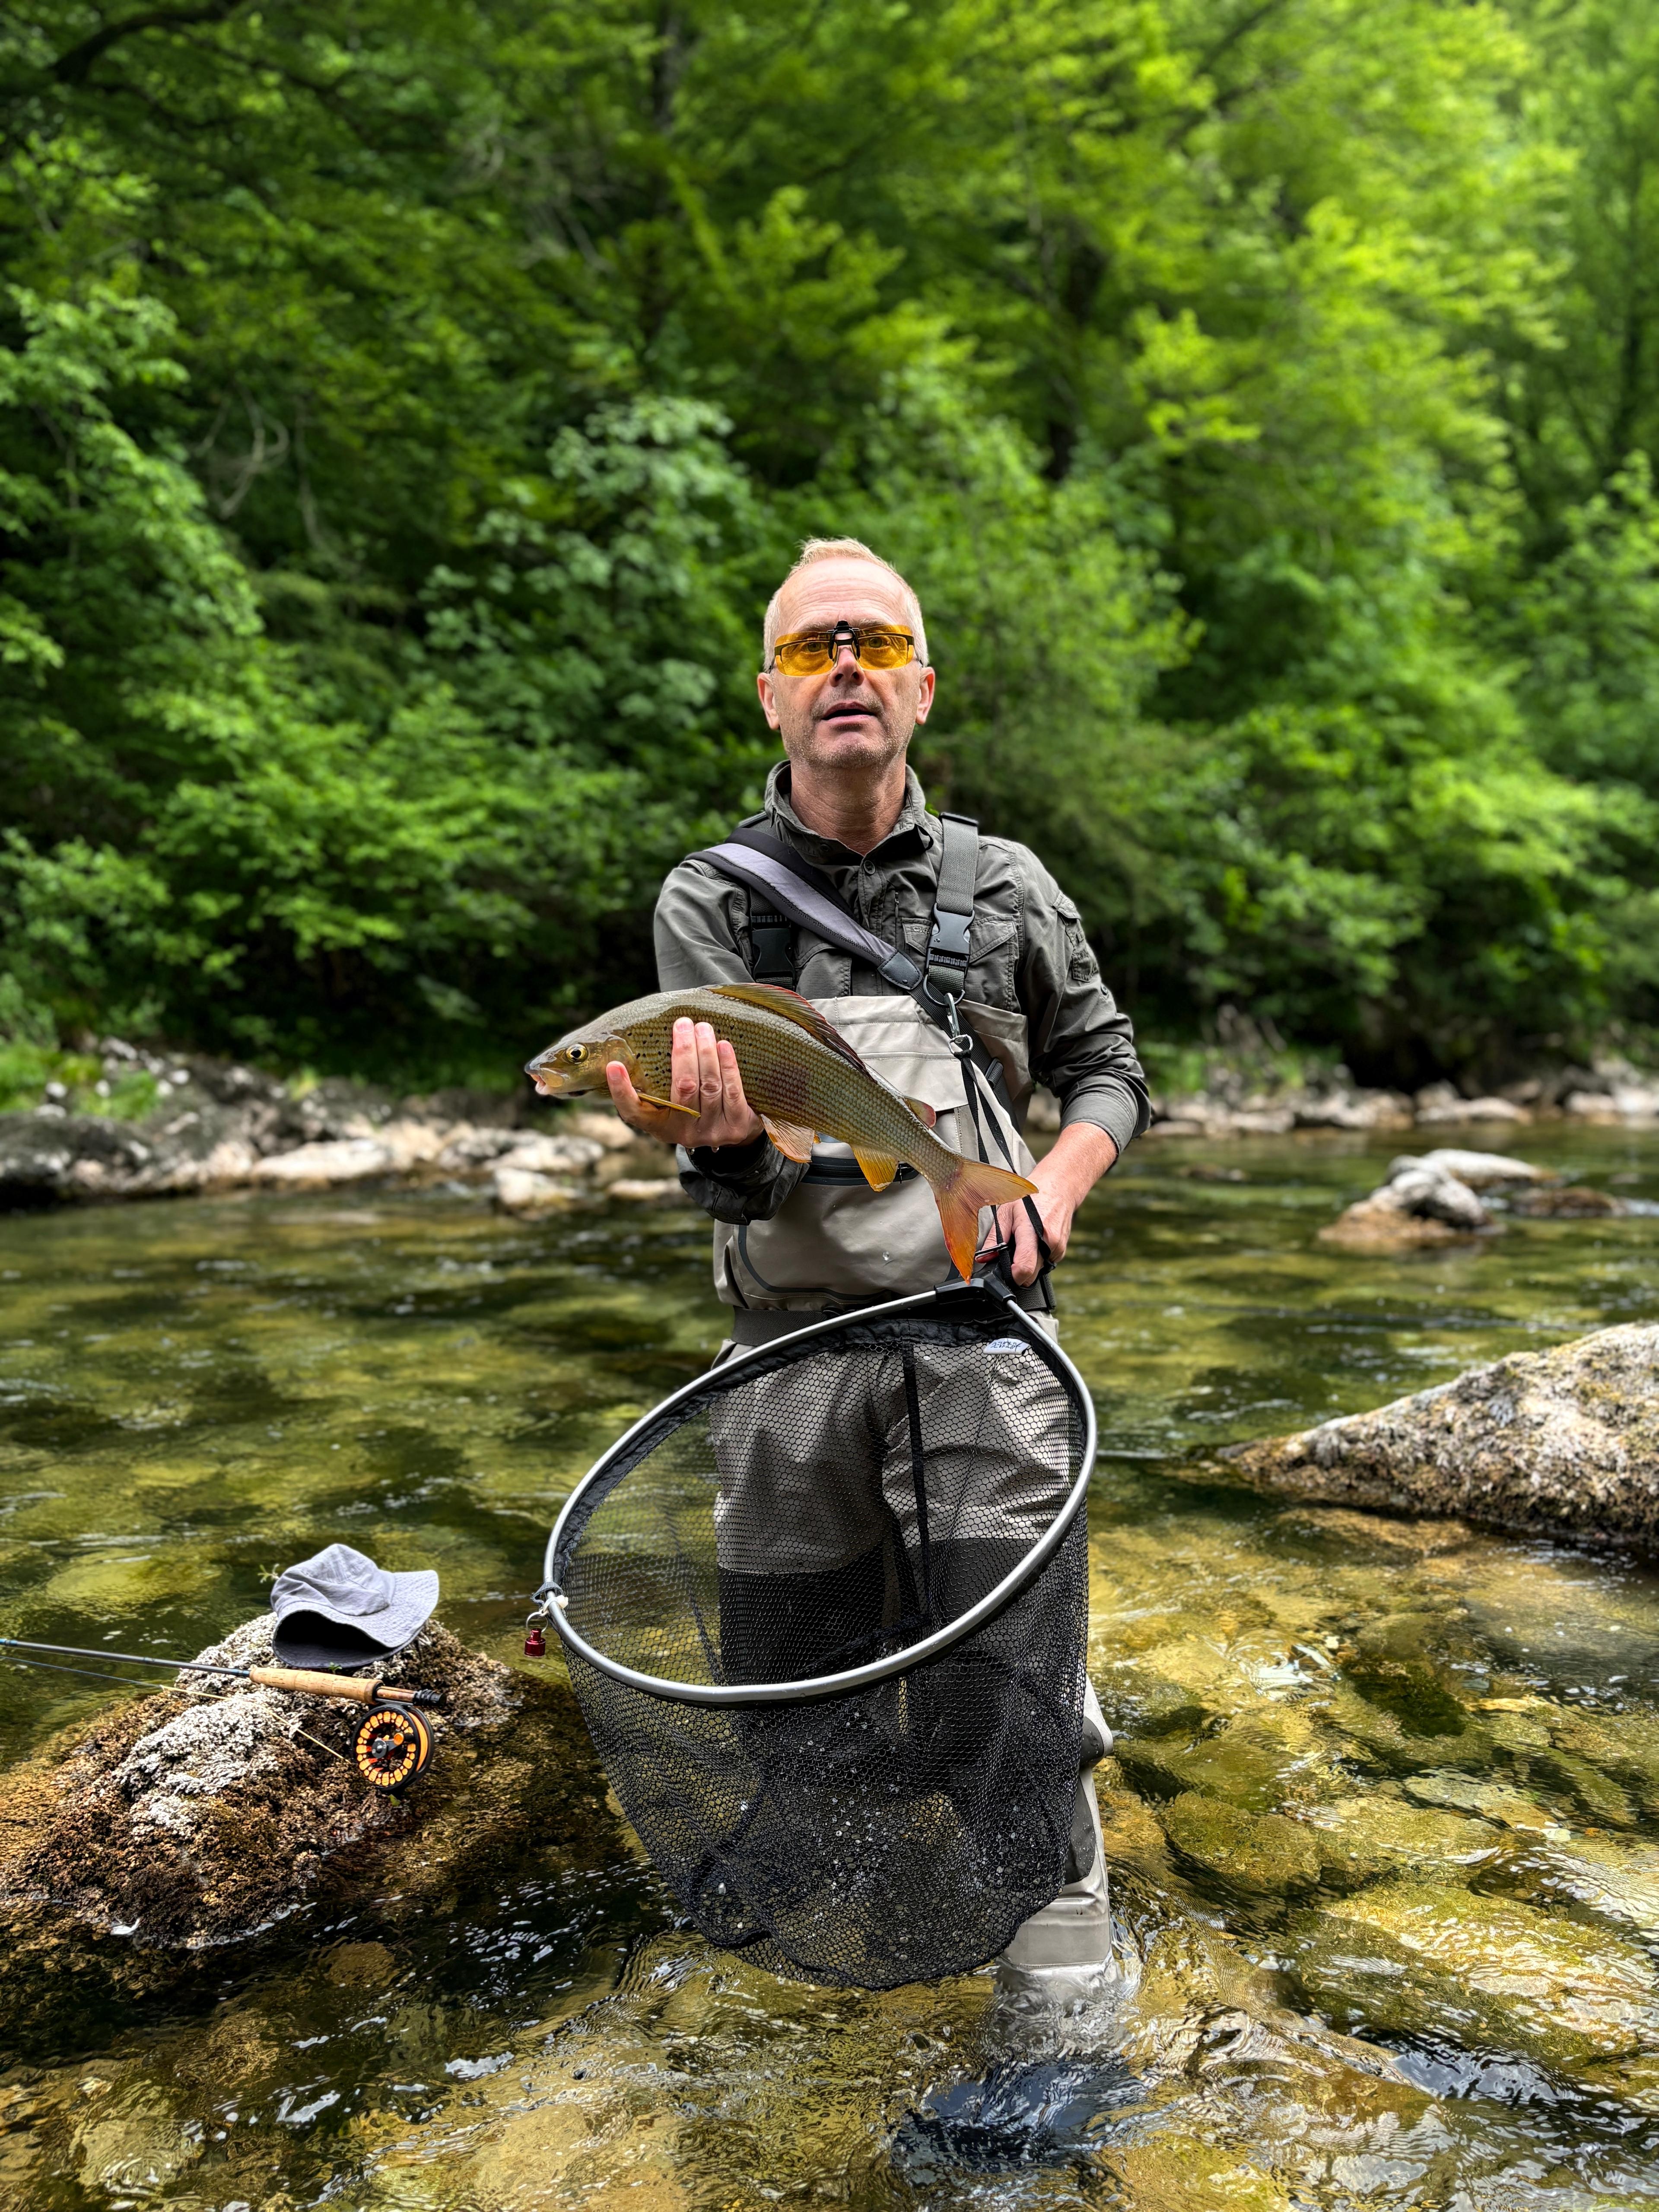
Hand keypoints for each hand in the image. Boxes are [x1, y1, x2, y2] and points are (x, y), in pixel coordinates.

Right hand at [606, 1018, 763, 1150]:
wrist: (732, 1132)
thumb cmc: (693, 1104)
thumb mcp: (669, 1101)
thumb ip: (655, 1080)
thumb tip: (639, 1039)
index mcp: (658, 1125)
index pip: (633, 1112)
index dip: (621, 1090)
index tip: (613, 1065)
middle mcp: (682, 1132)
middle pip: (683, 1088)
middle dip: (684, 1051)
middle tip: (683, 1023)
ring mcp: (710, 1131)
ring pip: (709, 1086)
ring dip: (707, 1052)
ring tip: (703, 1028)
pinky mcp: (735, 1127)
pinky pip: (732, 1092)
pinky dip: (727, 1066)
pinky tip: (723, 1046)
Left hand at [980, 1123, 1118, 1285]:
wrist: (1059, 1189)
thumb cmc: (1031, 1199)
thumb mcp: (1006, 1212)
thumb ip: (994, 1237)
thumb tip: (983, 1257)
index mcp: (1033, 1231)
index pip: (1025, 1267)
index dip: (1013, 1276)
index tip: (1006, 1272)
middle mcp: (1049, 1242)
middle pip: (1031, 1275)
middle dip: (1018, 1271)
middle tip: (1012, 1254)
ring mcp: (1058, 1248)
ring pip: (1038, 1271)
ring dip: (1028, 1263)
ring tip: (1024, 1243)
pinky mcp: (1061, 1252)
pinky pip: (1045, 1264)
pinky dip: (1037, 1258)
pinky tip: (1034, 1242)